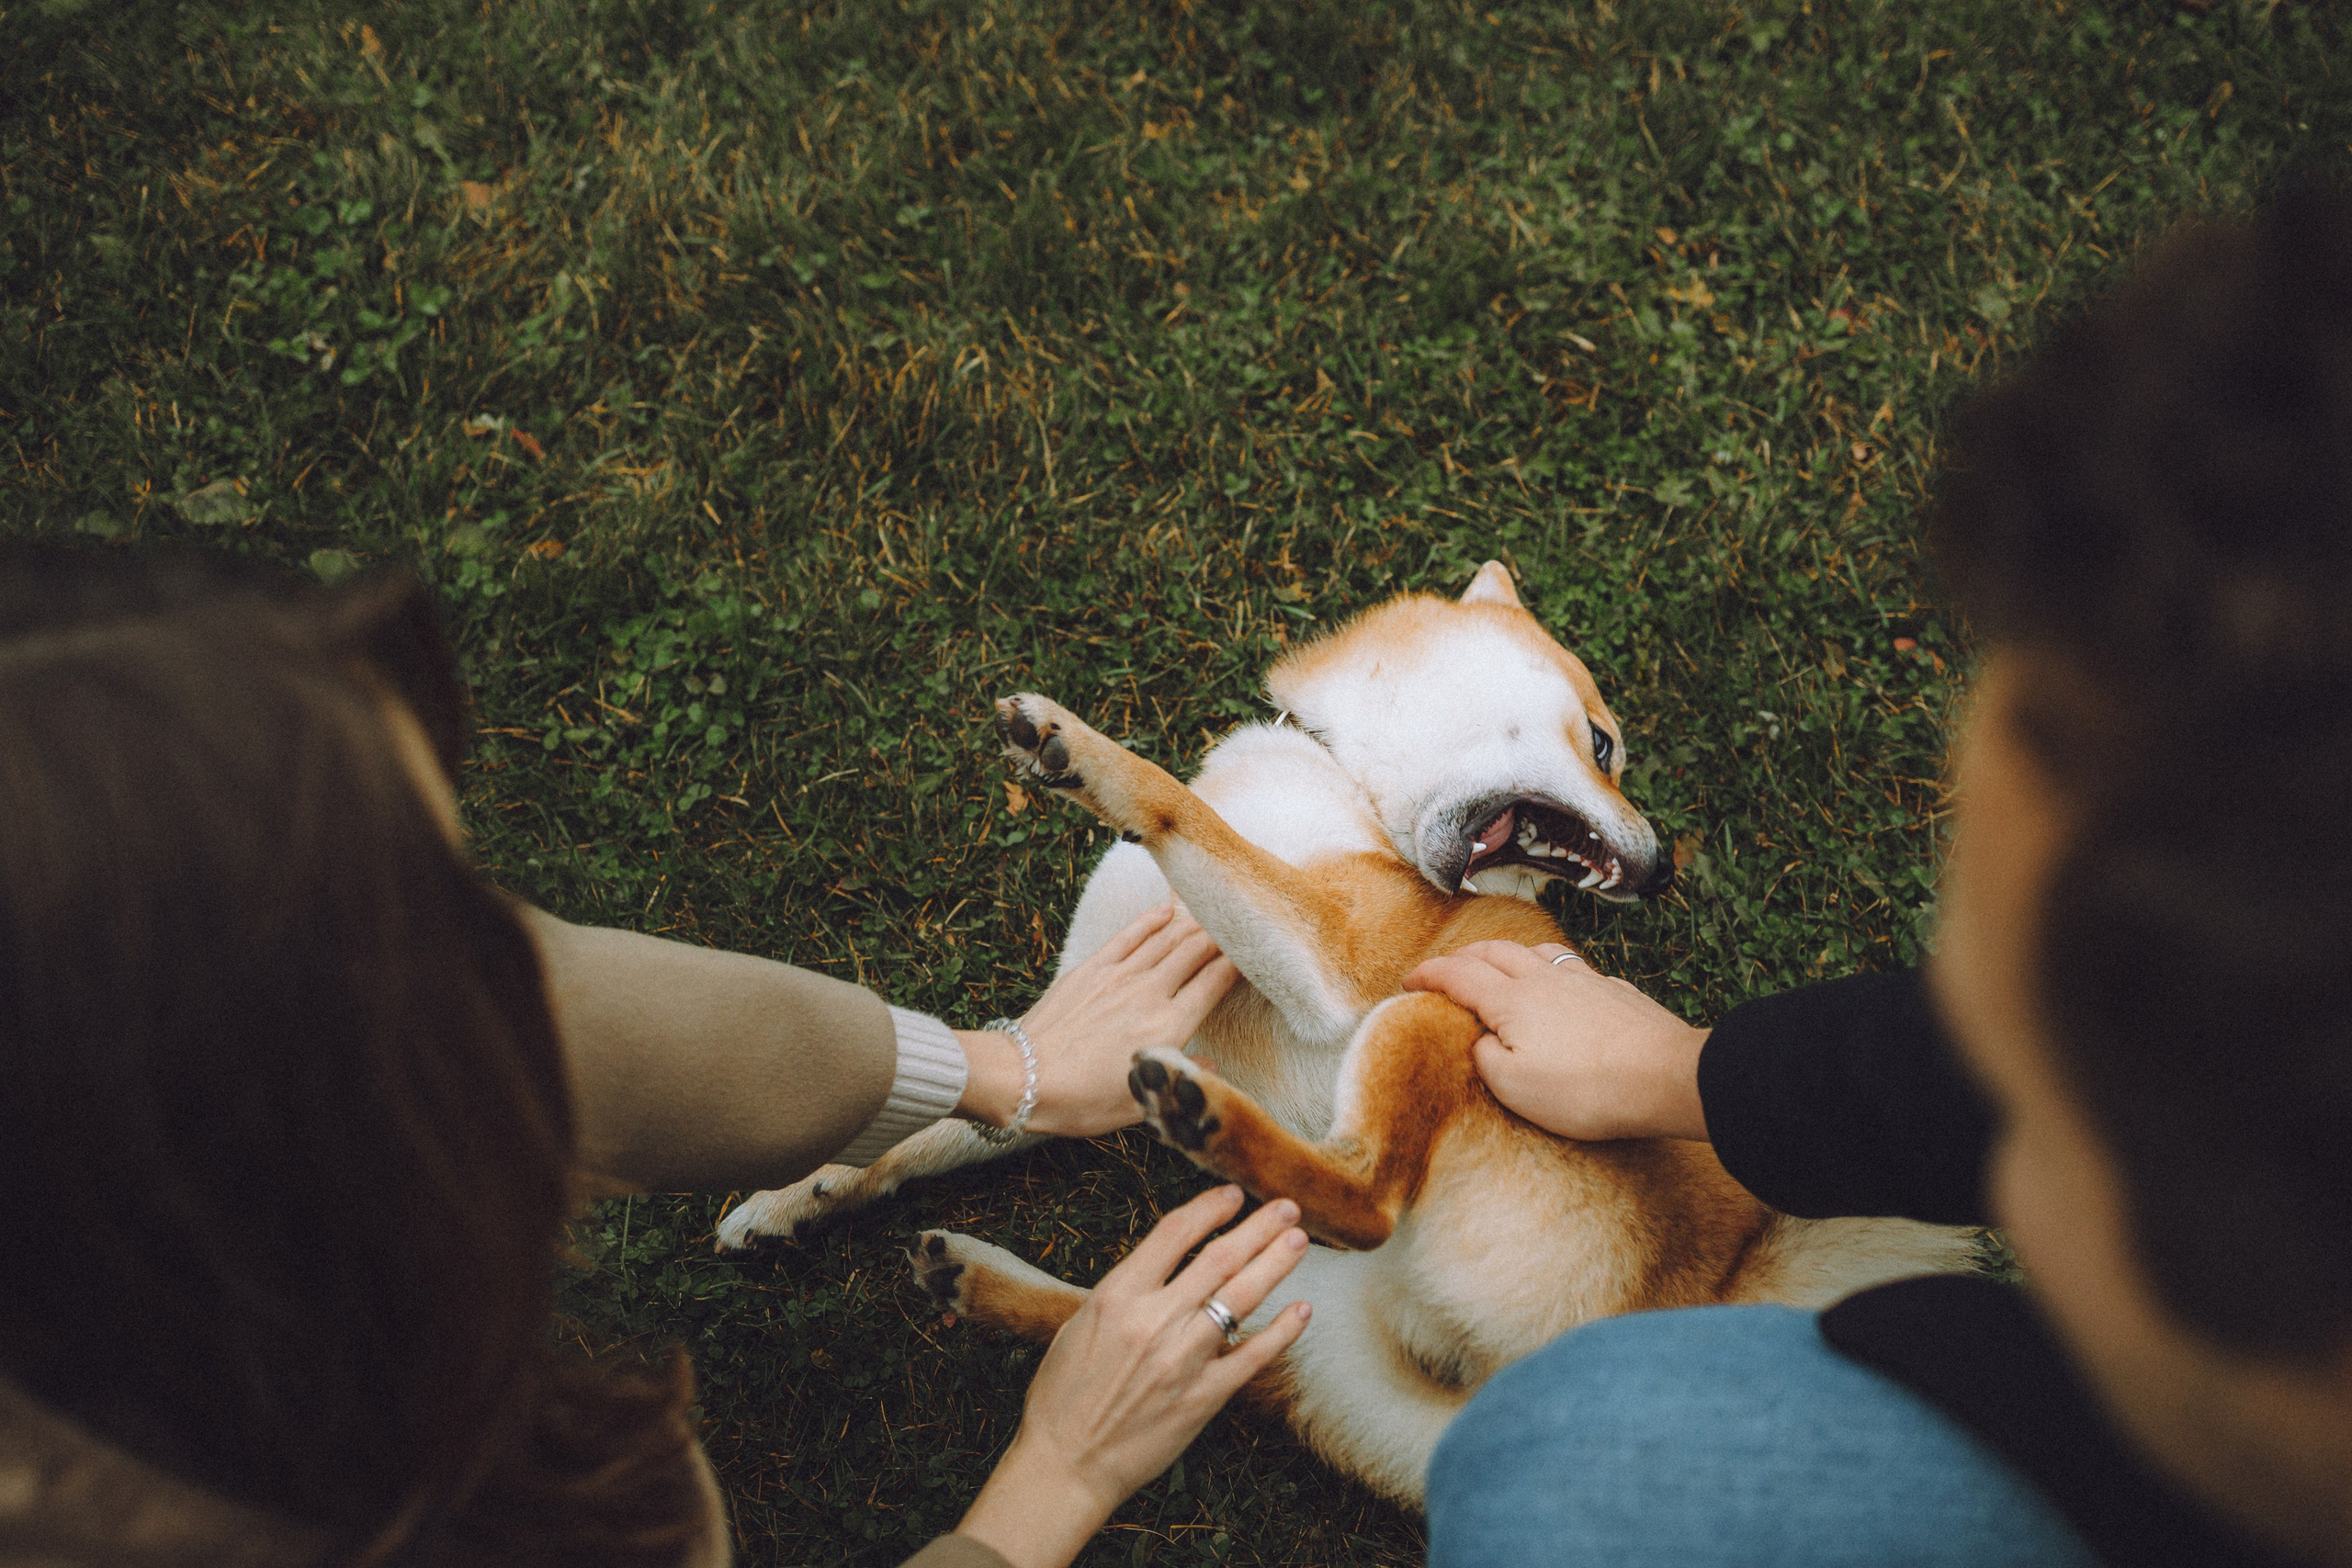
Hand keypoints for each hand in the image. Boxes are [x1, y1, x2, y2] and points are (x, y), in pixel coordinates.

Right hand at [957, 1185, 1311, 1567]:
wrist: (1066, 1461)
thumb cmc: (1064, 1393)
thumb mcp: (1081, 1324)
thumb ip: (1125, 1292)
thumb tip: (1165, 1263)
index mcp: (1117, 1295)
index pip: (1174, 1234)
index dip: (1209, 1208)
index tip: (1233, 1195)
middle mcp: (1154, 1321)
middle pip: (1219, 1258)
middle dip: (1258, 1227)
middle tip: (1286, 1207)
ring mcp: (1183, 1359)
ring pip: (1242, 1298)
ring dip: (1275, 1263)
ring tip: (1297, 1239)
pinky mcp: (1204, 1397)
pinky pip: (1253, 1356)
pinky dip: (1282, 1331)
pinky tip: (1302, 1310)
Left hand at [958, 904, 1237, 1137]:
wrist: (1024, 1077)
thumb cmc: (1082, 1100)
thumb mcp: (1141, 1104)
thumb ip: (1182, 1079)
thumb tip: (1210, 1063)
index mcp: (1170, 1028)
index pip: (1215, 983)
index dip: (1240, 965)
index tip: (1257, 956)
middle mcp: (1150, 994)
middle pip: (1196, 953)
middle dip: (1222, 937)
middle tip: (1242, 927)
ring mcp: (1120, 976)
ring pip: (1167, 940)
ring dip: (1193, 925)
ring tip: (1214, 916)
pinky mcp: (1092, 969)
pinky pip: (1129, 936)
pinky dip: (1150, 920)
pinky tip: (1167, 911)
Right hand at [1404, 941, 1710, 1141]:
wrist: (1666, 1076)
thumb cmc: (1587, 1089)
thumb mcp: (1515, 1088)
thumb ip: (1486, 1060)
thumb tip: (1483, 1041)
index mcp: (1512, 1000)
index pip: (1458, 975)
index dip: (1429, 974)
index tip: (1410, 981)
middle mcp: (1545, 979)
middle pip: (1495, 951)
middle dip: (1465, 956)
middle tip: (1448, 968)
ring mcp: (1584, 980)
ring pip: (1537, 951)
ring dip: (1509, 953)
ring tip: (1501, 965)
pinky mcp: (1617, 992)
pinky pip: (1575, 968)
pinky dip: (1553, 969)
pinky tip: (1563, 984)